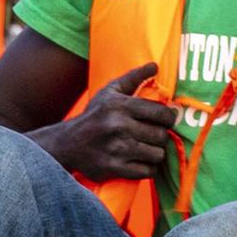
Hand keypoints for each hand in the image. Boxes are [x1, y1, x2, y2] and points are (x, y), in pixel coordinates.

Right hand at [37, 64, 177, 180]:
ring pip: (157, 154)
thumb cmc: (94, 116)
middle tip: (152, 135)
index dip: (169, 118)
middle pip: (161, 135)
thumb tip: (155, 65)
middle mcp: (118, 126)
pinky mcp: (114, 168)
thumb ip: (134, 78)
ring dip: (154, 153)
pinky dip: (147, 167)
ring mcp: (116, 149)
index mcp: (120, 106)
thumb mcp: (110, 92)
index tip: (166, 120)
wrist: (67, 144)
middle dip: (160, 136)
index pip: (161, 113)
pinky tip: (138, 160)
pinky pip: (147, 171)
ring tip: (144, 148)